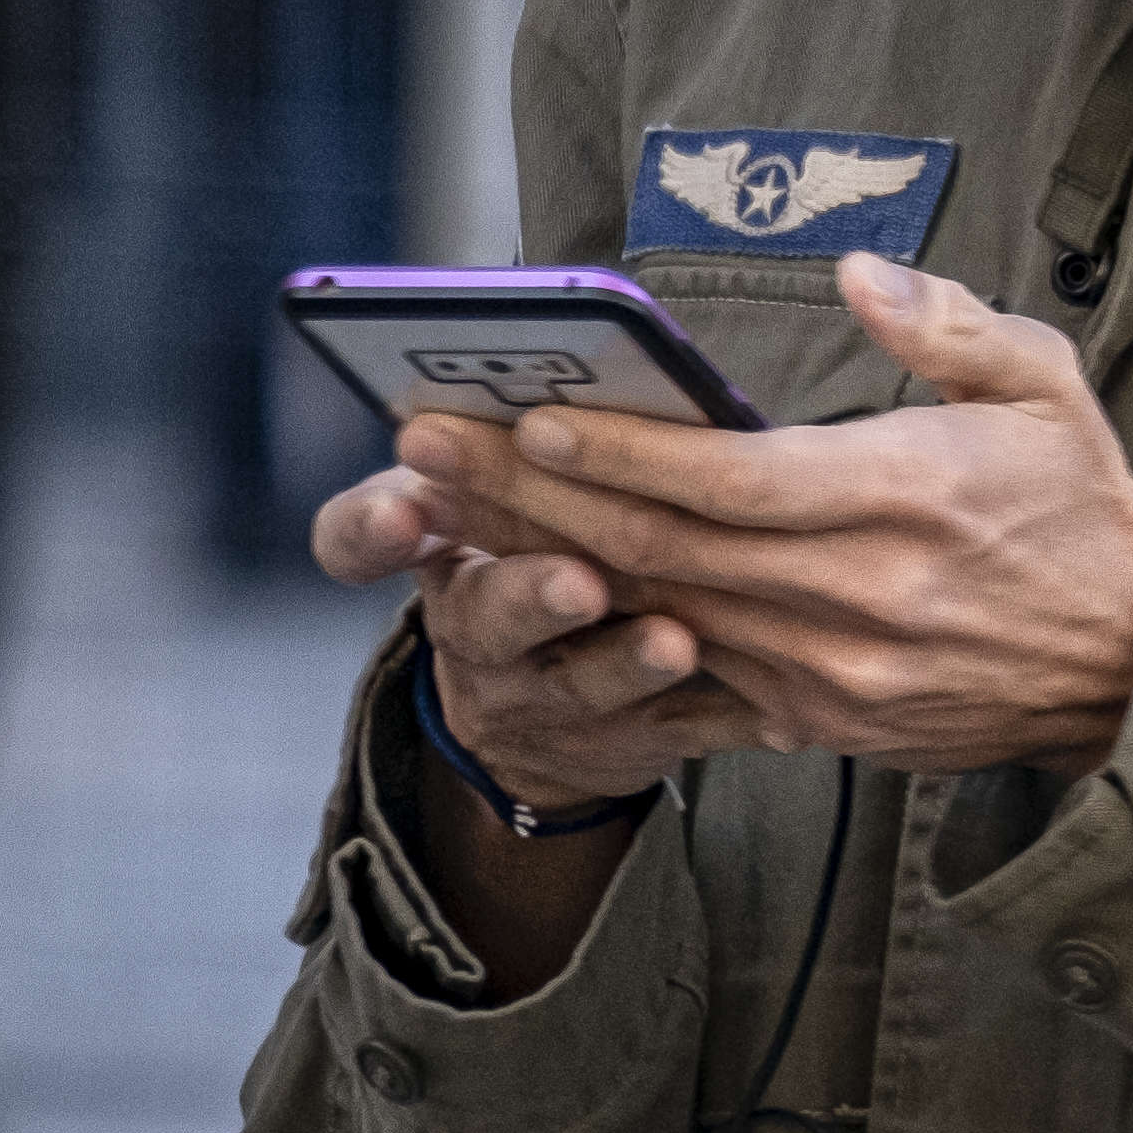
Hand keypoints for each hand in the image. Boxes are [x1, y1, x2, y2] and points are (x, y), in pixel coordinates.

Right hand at [314, 446, 767, 814]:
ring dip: (629, 663)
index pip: (359, 540)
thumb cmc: (526, 566)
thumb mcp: (475, 513)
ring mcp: (548, 703)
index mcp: (436, 553)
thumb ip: (480, 458)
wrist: (537, 728)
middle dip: (533, 597)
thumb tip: (510, 388)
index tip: (400, 510)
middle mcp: (478, 636)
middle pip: (488, 618)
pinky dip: (724, 717)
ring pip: (584, 686)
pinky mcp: (629, 744)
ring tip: (674, 642)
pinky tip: (773, 702)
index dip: (370, 529)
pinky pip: (680, 733)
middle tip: (578, 581)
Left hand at [461, 254, 1132, 778]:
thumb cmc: (1081, 512)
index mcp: (903, 498)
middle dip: (527, 498)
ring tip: (445, 511)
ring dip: (539, 565)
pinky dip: (604, 641)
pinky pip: (691, 682)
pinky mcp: (822, 723)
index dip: (619, 454)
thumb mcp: (1047, 386)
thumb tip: (857, 275)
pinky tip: (529, 604)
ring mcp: (831, 673)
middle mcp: (855, 597)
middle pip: (658, 550)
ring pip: (654, 615)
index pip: (727, 479)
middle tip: (424, 446)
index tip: (531, 417)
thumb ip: (946, 327)